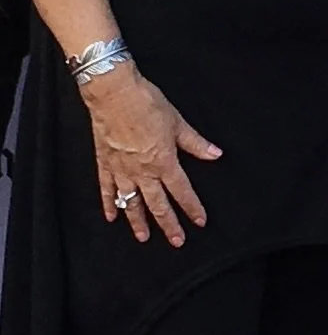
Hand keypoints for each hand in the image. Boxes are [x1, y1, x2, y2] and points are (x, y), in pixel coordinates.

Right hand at [80, 64, 221, 246]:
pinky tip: (111, 216)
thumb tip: (216, 154)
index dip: (192, 208)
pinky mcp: (105, 163)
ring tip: (143, 237)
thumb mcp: (177, 122)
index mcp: (164, 162)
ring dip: (138, 221)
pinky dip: (109, 204)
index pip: (182, 191)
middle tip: (177, 241)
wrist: (113, 93)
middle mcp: (143, 171)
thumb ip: (196, 143)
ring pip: (131, 202)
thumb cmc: (146, 104)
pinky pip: (107, 189)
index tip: (200, 222)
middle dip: (168, 225)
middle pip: (158, 204)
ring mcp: (122, 169)